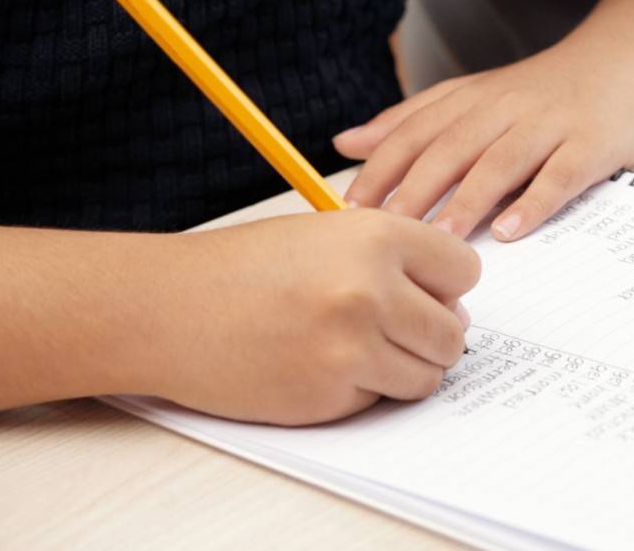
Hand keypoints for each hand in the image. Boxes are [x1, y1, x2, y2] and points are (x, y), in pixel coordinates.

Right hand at [151, 209, 477, 424]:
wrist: (168, 308)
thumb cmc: (246, 267)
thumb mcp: (329, 233)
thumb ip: (396, 259)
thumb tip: (455, 306)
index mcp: (377, 237)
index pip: (465, 270)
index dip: (447, 284)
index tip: (426, 290)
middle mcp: (372, 290)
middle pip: (453, 332)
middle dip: (433, 333)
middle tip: (397, 328)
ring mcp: (352, 348)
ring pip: (427, 375)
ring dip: (404, 367)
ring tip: (360, 346)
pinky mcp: (330, 394)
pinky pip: (380, 399)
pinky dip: (362, 389)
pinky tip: (322, 364)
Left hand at [334, 42, 633, 241]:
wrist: (621, 60)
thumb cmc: (540, 92)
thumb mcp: (471, 96)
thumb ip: (410, 120)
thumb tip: (344, 143)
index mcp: (471, 99)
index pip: (416, 131)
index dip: (381, 169)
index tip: (351, 210)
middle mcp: (506, 109)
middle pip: (452, 148)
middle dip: (415, 190)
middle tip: (386, 234)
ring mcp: (550, 125)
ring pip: (502, 162)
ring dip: (468, 201)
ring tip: (440, 239)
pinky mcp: (591, 144)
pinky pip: (560, 175)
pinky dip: (535, 202)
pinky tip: (511, 230)